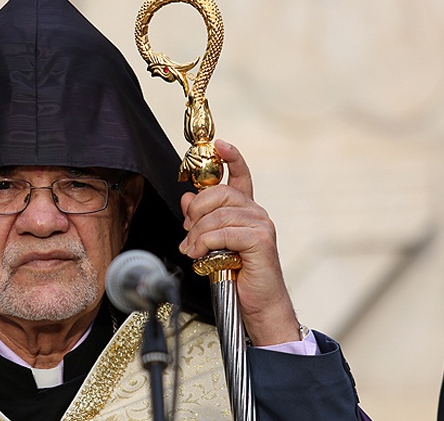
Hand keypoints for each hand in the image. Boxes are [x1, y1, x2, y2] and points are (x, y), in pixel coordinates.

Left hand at [179, 139, 299, 345]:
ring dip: (197, 234)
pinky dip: (205, 243)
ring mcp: (261, 225)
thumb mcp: (211, 244)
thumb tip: (186, 197)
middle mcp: (256, 213)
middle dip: (195, 211)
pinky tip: (201, 255)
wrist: (256, 305)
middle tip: (187, 232)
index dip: (231, 157)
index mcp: (246, 211)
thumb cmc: (235, 276)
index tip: (219, 144)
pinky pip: (223, 232)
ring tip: (192, 251)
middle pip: (218, 193)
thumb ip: (201, 220)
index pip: (240, 176)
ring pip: (217, 215)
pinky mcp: (260, 240)